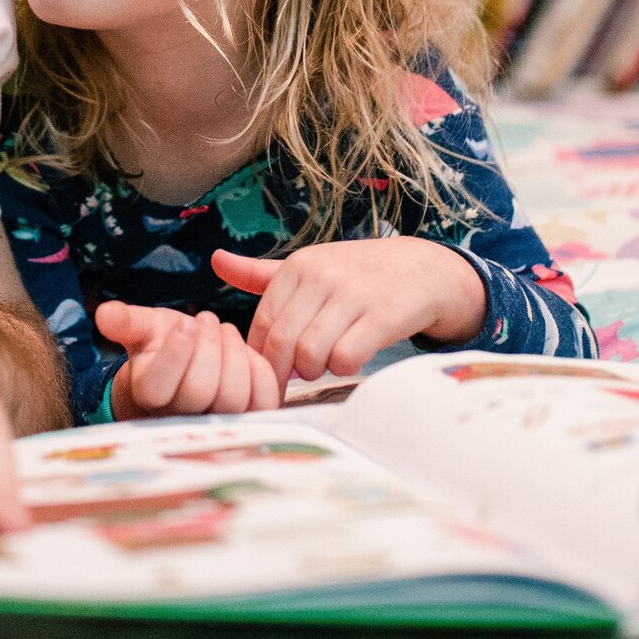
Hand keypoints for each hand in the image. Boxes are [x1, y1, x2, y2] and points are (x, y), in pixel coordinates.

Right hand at [95, 302, 281, 417]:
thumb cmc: (162, 345)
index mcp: (148, 397)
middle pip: (199, 391)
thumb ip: (126, 322)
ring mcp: (218, 424)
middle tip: (205, 320)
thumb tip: (103, 314)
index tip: (185, 323)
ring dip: (233, 353)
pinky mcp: (250, 419)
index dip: (175, 352)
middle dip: (207, 346)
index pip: (158, 386)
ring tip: (222, 331)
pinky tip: (246, 352)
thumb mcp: (143, 328)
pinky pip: (263, 400)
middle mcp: (181, 420)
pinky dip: (259, 369)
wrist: (188, 365)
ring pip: (233, 397)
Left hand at [212, 239, 485, 382]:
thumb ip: (261, 274)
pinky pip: (347, 358)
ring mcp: (353, 295)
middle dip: (285, 371)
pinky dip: (344, 368)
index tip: (269, 372)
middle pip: (281, 343)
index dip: (261, 357)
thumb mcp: (309, 267)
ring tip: (324, 364)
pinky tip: (350, 359)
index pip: (262, 323)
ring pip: (311, 354)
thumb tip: (215, 260)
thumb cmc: (356, 275)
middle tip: (296, 377)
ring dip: (315, 370)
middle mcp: (322, 276)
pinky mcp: (383, 315)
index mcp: (298, 266)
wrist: (423, 269)